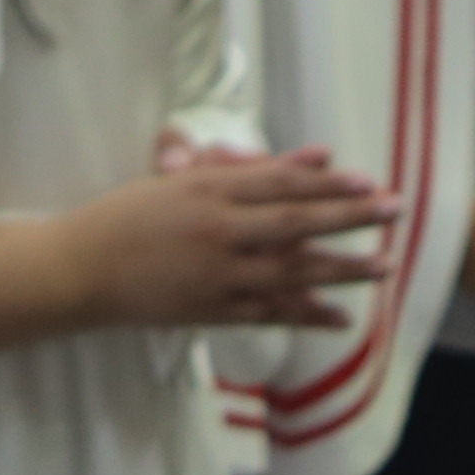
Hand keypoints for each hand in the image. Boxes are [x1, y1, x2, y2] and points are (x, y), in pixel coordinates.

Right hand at [68, 138, 382, 329]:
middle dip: (350, 216)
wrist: (79, 269)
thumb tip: (299, 158)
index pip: (280, 182)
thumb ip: (235, 166)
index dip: (327, 183)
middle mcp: (217, 229)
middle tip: (395, 210)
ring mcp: (216, 274)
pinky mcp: (212, 310)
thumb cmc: (126, 216)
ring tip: (384, 264)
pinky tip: (341, 316)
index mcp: (206, 188)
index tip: (366, 181)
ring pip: (292, 270)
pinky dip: (307, 314)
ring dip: (342, 267)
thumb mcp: (175, 178)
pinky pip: (270, 312)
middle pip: (296, 221)